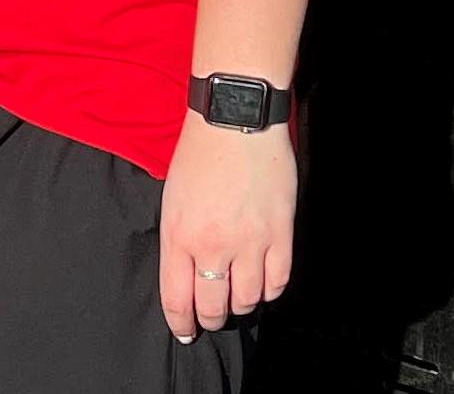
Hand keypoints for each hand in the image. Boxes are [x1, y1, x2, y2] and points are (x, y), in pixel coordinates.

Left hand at [158, 113, 294, 341]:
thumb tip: (186, 276)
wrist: (235, 123)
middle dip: (210, 318)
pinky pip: (278, 282)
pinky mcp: (281, 235)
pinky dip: (269, 289)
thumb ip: (179, 240)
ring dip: (240, 304)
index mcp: (179, 236)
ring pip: (247, 299)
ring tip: (236, 296)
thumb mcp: (172, 199)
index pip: (177, 299)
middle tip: (211, 316)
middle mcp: (213, 246)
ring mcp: (250, 243)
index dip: (181, 322)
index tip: (184, 331)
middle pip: (213, 306)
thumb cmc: (198, 156)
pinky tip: (262, 283)